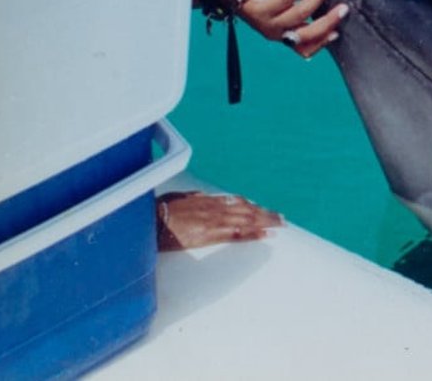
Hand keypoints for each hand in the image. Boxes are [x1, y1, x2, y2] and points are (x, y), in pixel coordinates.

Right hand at [156, 191, 282, 251]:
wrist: (149, 220)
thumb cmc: (160, 210)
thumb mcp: (179, 198)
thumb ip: (193, 196)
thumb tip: (203, 195)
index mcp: (208, 200)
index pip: (237, 202)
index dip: (252, 206)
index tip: (263, 208)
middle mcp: (216, 209)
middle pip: (247, 211)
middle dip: (266, 214)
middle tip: (282, 218)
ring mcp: (215, 221)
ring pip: (247, 220)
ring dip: (266, 222)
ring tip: (281, 225)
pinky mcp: (211, 234)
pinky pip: (237, 234)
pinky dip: (254, 233)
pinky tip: (266, 235)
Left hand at [222, 0, 348, 58]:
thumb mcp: (284, 1)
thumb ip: (302, 1)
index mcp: (283, 34)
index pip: (304, 48)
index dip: (322, 43)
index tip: (338, 31)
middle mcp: (275, 33)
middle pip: (306, 34)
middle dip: (328, 21)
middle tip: (343, 7)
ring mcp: (266, 22)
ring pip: (298, 14)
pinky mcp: (258, 8)